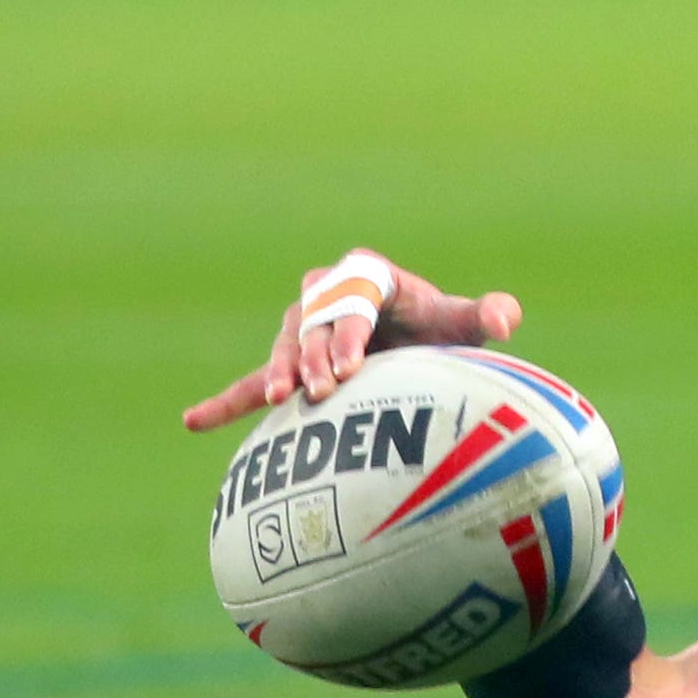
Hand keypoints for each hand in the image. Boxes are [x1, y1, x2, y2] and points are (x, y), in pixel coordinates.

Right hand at [182, 250, 523, 430]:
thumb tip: (505, 318)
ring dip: (281, 372)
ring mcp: (304, 330)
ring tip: (285, 400)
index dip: (351, 330)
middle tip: (324, 390)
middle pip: (315, 322)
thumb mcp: (463, 323)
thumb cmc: (443, 330)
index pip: (355, 298)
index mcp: (368, 275)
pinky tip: (193, 422)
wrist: (423, 351)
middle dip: (315, 355)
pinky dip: (226, 402)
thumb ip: (486, 313)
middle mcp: (329, 296)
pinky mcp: (290, 366)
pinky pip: (253, 381)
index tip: (353, 365)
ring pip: (285, 346)